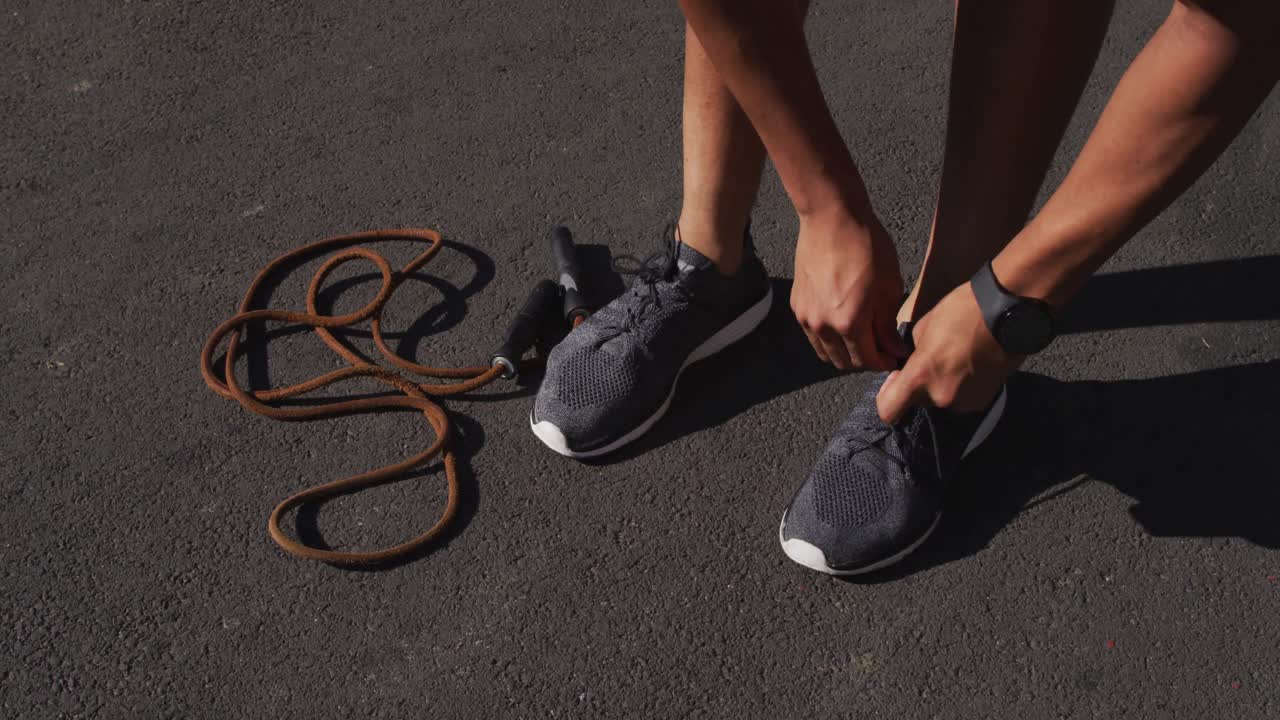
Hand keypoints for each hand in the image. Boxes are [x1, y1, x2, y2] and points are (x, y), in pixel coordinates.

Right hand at [790, 208, 906, 369]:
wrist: (831, 218)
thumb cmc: (866, 245)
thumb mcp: (888, 286)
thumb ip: (888, 325)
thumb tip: (894, 349)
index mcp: (849, 323)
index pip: (867, 361)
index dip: (883, 363)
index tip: (894, 357)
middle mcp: (823, 326)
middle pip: (844, 362)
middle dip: (864, 360)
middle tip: (880, 348)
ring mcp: (806, 317)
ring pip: (825, 352)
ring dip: (844, 351)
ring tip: (861, 336)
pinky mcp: (797, 305)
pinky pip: (813, 334)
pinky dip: (828, 336)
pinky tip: (842, 320)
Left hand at [876, 280, 1022, 422]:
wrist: (1009, 312)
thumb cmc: (962, 311)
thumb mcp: (923, 327)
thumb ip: (912, 353)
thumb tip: (912, 363)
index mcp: (920, 377)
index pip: (888, 411)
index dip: (888, 397)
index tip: (896, 379)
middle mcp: (941, 397)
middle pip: (918, 401)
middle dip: (920, 384)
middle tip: (933, 359)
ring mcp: (965, 402)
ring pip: (942, 399)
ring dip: (942, 385)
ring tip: (956, 358)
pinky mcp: (985, 400)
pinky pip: (963, 398)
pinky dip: (962, 386)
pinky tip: (971, 364)